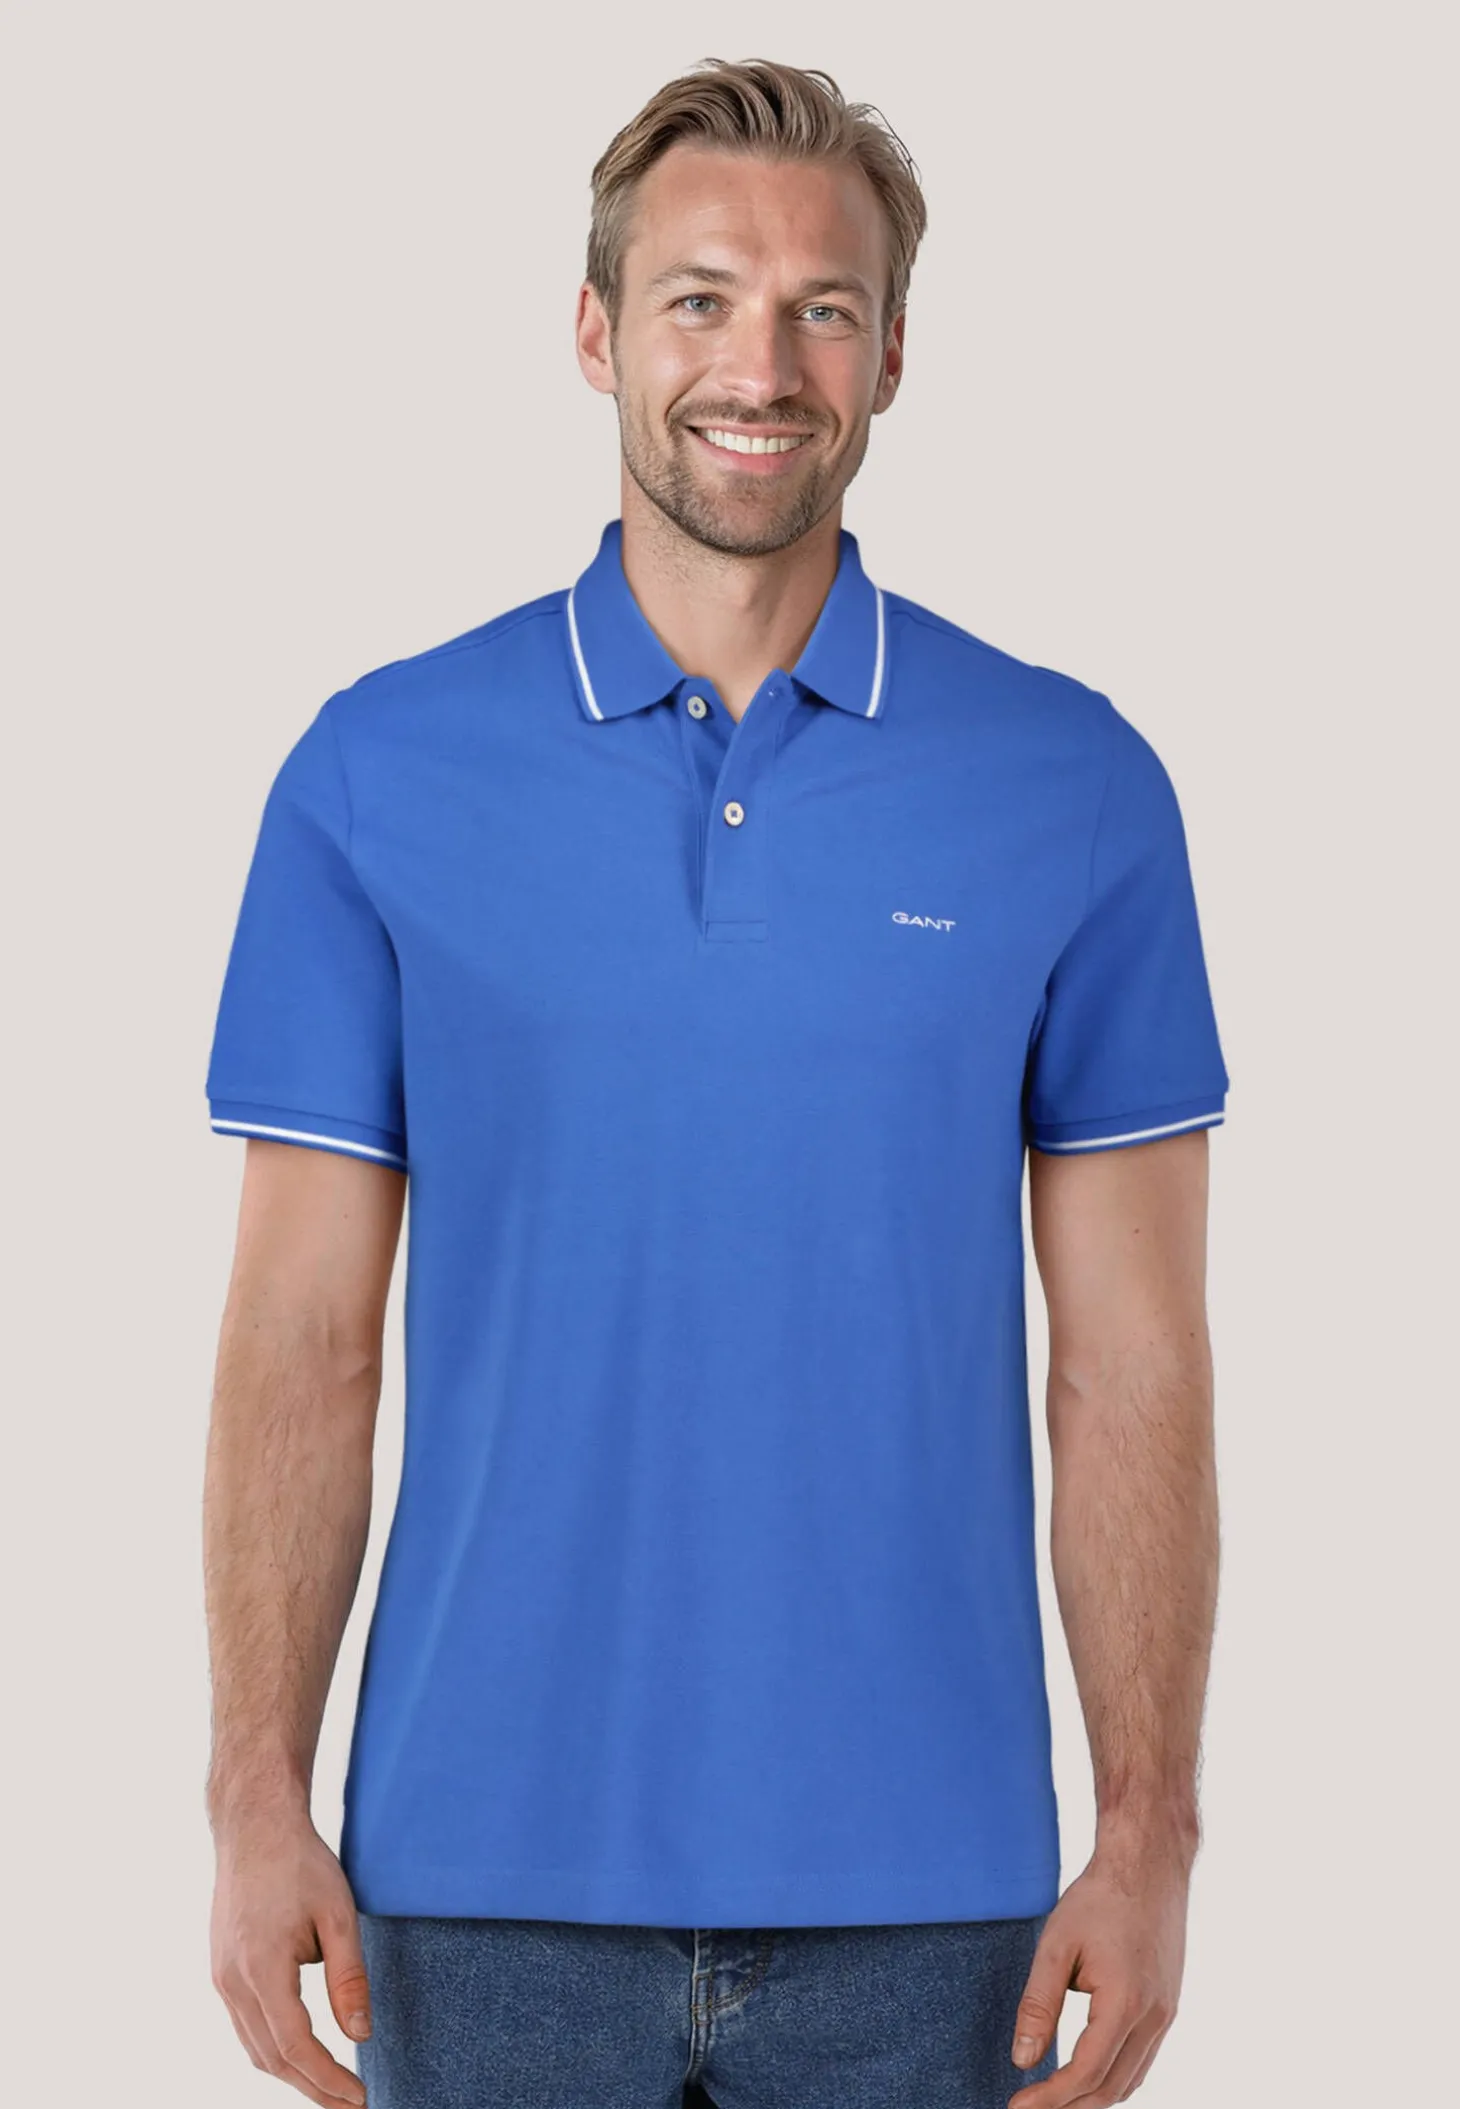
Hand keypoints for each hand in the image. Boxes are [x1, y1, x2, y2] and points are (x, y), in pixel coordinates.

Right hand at [210, 1809, 372, 2104]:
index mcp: (260, 1967)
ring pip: (254, 2048)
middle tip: (350, 2105)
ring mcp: (220, 1977)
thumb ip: (348, 1977)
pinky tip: (300, 2053)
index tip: (359, 2099)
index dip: (328, 2080)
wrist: (254, 1827)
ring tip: (331, 2088)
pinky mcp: (220, 1970)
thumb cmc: (301, 1863)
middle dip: (312, 2089)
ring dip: (291, 2074)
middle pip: (271, 2058)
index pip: (294, 2046)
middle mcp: (232, 1981)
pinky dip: (273, 2049)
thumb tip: (360, 2036)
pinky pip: (245, 2026)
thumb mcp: (338, 1914)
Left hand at [1007, 1834, 1191, 2105]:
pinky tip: (1087, 2074)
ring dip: (1093, 2097)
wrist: (1148, 1864)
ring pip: (1131, 2081)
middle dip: (1069, 2106)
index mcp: (1125, 2002)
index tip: (1017, 2107)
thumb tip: (1022, 2060)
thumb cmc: (1099, 1898)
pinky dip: (1114, 2077)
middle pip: (1111, 2088)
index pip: (1085, 2073)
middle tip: (1029, 2107)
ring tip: (1053, 2097)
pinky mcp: (1168, 2006)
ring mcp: (1167, 2014)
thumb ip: (1039, 2005)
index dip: (1050, 2098)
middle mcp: (1154, 2017)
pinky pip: (1142, 2059)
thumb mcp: (1056, 1945)